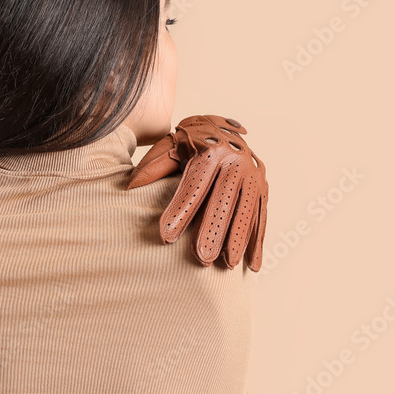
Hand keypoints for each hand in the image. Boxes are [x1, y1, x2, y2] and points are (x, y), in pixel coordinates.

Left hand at [126, 114, 267, 270]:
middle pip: (224, 199)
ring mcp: (254, 175)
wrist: (223, 128)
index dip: (181, 210)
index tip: (166, 237)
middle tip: (202, 258)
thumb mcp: (171, 146)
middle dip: (213, 230)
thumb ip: (154, 166)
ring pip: (246, 210)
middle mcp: (237, 160)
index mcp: (212, 149)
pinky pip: (261, 216)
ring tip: (227, 265)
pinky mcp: (263, 188)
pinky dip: (257, 242)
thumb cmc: (189, 142)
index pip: (194, 184)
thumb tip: (130, 186)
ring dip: (238, 239)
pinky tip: (251, 266)